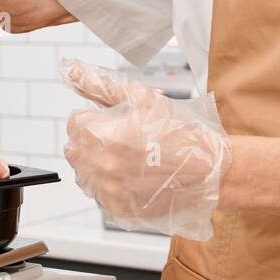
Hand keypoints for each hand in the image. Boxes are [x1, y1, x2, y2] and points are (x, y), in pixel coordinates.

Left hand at [59, 58, 229, 239]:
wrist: (208, 170)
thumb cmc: (178, 131)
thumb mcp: (141, 99)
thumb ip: (99, 85)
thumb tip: (70, 70)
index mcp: (102, 135)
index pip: (74, 122)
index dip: (96, 118)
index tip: (117, 121)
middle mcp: (100, 166)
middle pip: (76, 149)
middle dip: (94, 141)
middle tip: (126, 139)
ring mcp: (108, 192)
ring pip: (85, 172)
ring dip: (100, 163)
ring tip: (132, 158)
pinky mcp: (117, 209)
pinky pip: (99, 193)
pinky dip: (112, 184)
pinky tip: (135, 176)